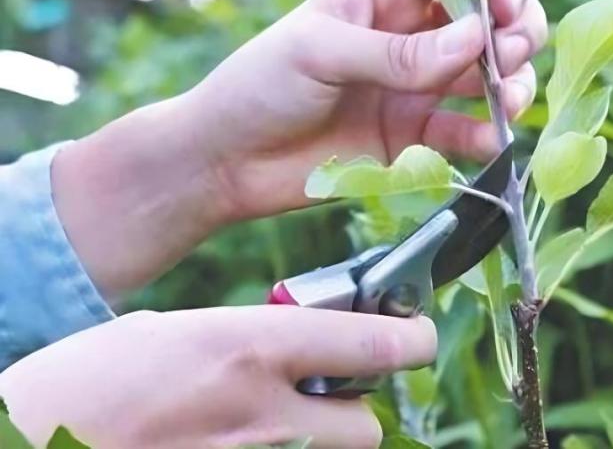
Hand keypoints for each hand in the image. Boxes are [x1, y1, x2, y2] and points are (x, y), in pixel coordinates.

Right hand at [0, 307, 436, 448]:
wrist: (36, 440)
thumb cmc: (90, 381)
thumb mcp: (173, 332)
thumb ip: (247, 338)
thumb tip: (300, 344)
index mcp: (247, 349)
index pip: (371, 343)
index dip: (410, 337)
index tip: (416, 332)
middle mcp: (263, 416)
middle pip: (368, 425)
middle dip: (354, 410)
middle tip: (322, 396)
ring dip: (319, 442)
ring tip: (270, 426)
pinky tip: (239, 442)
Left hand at [194, 0, 546, 218]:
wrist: (228, 162)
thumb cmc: (259, 86)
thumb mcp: (320, 53)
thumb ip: (396, 52)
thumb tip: (475, 38)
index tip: (507, 4)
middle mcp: (408, 38)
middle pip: (485, 23)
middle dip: (513, 31)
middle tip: (511, 52)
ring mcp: (413, 90)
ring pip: (485, 77)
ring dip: (511, 83)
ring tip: (510, 99)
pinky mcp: (411, 139)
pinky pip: (461, 133)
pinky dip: (485, 135)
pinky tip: (491, 140)